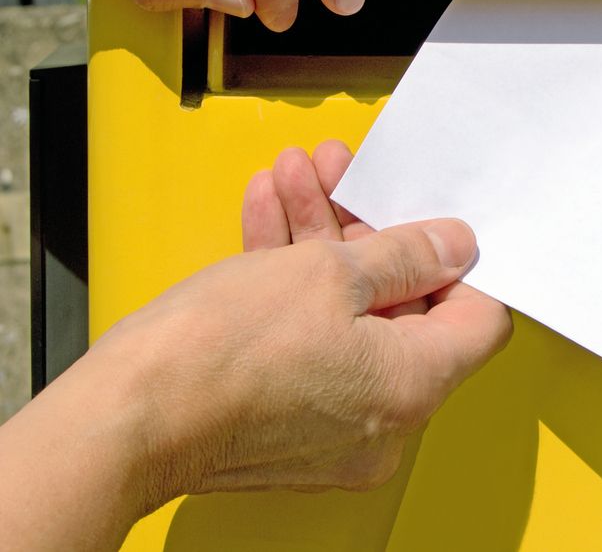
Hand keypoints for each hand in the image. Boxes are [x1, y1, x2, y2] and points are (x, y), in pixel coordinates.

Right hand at [0, 141, 509, 548]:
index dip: (457, 261)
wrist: (123, 418)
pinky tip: (267, 216)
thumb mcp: (327, 272)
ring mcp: (334, 425)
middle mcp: (386, 418)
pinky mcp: (286, 420)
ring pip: (347, 315)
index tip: (428, 221)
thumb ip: (405, 254)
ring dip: (320, 240)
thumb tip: (455, 247)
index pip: (477, 319)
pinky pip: (309, 342)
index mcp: (415, 386)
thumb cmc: (219, 353)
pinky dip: (292, 284)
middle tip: (342, 177)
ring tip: (295, 177)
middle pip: (403, 307)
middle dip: (365, 228)